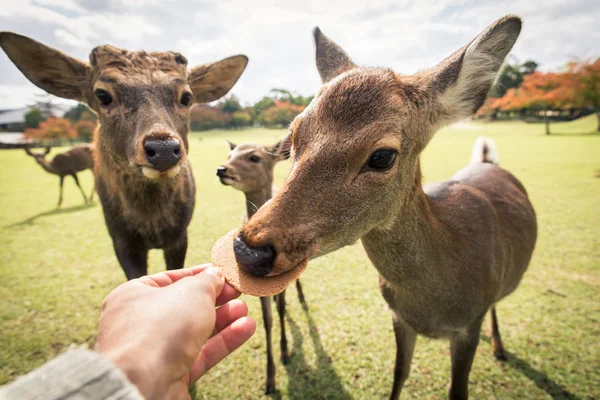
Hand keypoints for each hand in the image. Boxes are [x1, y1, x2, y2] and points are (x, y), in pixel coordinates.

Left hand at [96, 264, 255, 399]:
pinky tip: (245, 328)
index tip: (221, 272)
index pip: (168, 279)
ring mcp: (155, 351)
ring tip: (244, 309)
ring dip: (223, 319)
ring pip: (195, 331)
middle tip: (237, 290)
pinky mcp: (170, 375)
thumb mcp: (192, 291)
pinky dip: (223, 341)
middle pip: (184, 306)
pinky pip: (200, 354)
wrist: (144, 384)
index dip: (197, 274)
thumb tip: (215, 275)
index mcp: (132, 296)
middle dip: (214, 298)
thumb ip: (207, 280)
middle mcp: (140, 324)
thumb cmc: (160, 327)